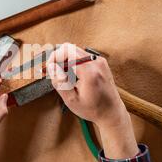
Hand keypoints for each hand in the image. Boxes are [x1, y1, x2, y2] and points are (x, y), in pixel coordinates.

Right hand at [47, 43, 138, 159]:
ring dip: (65, 60)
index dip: (54, 57)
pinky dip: (73, 62)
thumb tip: (51, 66)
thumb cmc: (93, 109)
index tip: (50, 68)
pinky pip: (82, 56)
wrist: (112, 113)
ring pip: (75, 50)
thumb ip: (59, 82)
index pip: (67, 51)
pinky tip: (72, 76)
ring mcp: (100, 61)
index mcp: (89, 72)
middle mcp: (96, 63)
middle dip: (58, 58)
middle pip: (70, 48)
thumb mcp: (71, 100)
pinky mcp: (100, 62)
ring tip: (64, 77)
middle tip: (55, 73)